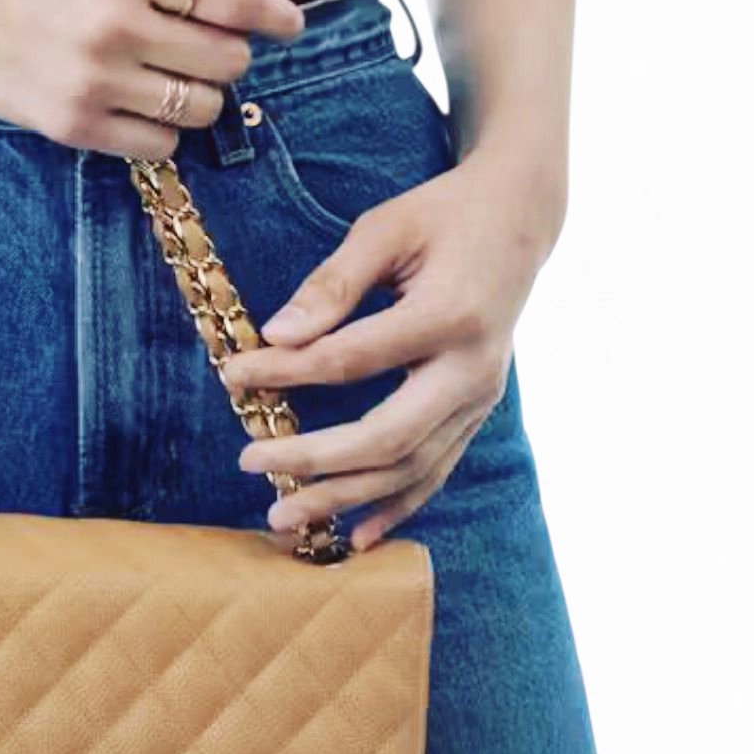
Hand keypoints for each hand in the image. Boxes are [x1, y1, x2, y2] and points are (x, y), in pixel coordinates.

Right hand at [0, 0, 304, 157]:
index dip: (274, 15)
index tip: (288, 22)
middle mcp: (111, 23)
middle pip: (226, 59)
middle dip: (229, 52)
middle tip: (202, 40)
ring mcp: (91, 81)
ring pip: (202, 109)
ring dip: (201, 94)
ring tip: (168, 71)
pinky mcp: (71, 127)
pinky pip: (161, 144)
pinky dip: (164, 127)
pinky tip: (137, 99)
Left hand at [219, 141, 563, 549]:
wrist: (520, 219)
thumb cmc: (442, 215)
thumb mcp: (385, 229)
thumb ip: (332, 283)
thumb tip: (277, 335)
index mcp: (449, 314)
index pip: (352, 358)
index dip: (286, 371)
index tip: (234, 374)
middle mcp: (473, 368)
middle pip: (389, 434)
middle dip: (315, 457)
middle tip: (250, 461)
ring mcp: (482, 397)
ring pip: (413, 466)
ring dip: (347, 498)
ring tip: (283, 515)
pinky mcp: (479, 410)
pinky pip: (437, 470)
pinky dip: (398, 507)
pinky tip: (356, 537)